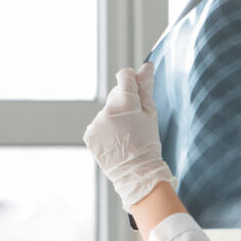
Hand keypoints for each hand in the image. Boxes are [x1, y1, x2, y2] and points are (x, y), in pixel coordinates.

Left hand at [83, 62, 177, 211]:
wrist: (137, 173)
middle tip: (134, 123)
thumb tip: (146, 66)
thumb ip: (146, 88)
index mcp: (126, 103)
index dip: (132, 81)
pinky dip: (105, 130)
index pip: (124, 76)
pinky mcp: (89, 135)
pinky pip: (98, 124)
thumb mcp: (152, 114)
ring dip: (114, 118)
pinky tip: (115, 141)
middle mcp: (107, 110)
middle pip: (115, 94)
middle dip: (124, 103)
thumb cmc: (149, 144)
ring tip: (125, 135)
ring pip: (107, 111)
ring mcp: (96, 123)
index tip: (136, 91)